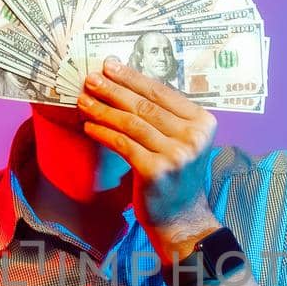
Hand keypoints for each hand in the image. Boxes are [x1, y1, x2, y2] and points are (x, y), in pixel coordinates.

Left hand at [78, 55, 220, 261]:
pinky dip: (103, 133)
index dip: (133, 77)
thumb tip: (125, 84)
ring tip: (83, 100)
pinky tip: (90, 126)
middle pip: (144, 105)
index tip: (110, 66)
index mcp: (202, 122)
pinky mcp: (155, 171)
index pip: (162, 92)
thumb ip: (164, 116)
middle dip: (113, 89)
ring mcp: (175, 155)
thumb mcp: (180, 141)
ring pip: (131, 123)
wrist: (181, 219)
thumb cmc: (175, 176)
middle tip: (91, 78)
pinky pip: (123, 144)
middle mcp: (192, 137)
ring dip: (103, 110)